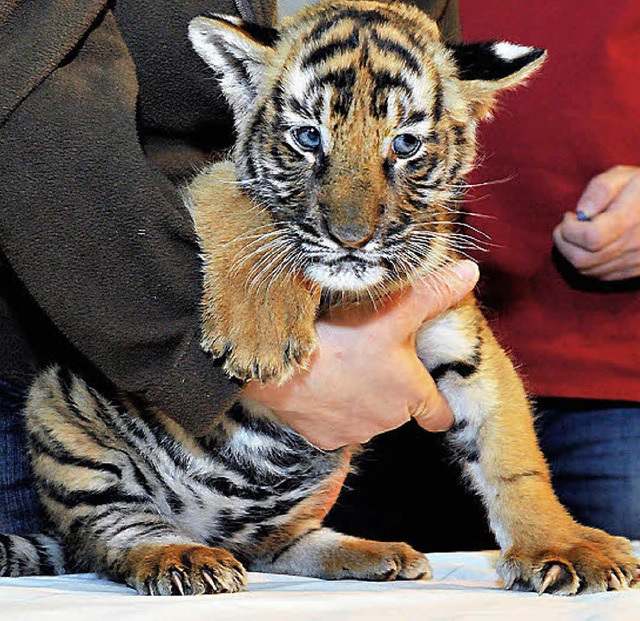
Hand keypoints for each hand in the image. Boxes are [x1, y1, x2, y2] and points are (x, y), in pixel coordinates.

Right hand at [241, 260, 479, 449]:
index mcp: (412, 394)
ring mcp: (355, 432)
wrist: (283, 366)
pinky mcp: (324, 438)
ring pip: (366, 416)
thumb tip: (470, 272)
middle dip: (391, 388)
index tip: (429, 391)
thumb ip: (434, 294)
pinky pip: (334, 425)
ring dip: (360, 396)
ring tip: (343, 366)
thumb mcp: (394, 311)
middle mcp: (389, 421)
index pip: (440, 415)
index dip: (437, 404)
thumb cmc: (344, 339)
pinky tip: (320, 384)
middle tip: (371, 357)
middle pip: (400, 410)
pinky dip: (331, 409)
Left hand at [553, 165, 639, 280]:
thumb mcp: (625, 176)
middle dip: (564, 243)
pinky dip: (586, 263)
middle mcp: (634, 246)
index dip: (569, 229)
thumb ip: (600, 190)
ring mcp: (636, 263)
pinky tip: (589, 247)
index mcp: (630, 220)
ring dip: (572, 254)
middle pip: (583, 260)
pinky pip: (600, 276)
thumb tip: (581, 213)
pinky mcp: (636, 271)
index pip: (590, 237)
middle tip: (565, 227)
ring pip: (588, 271)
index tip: (569, 215)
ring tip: (577, 235)